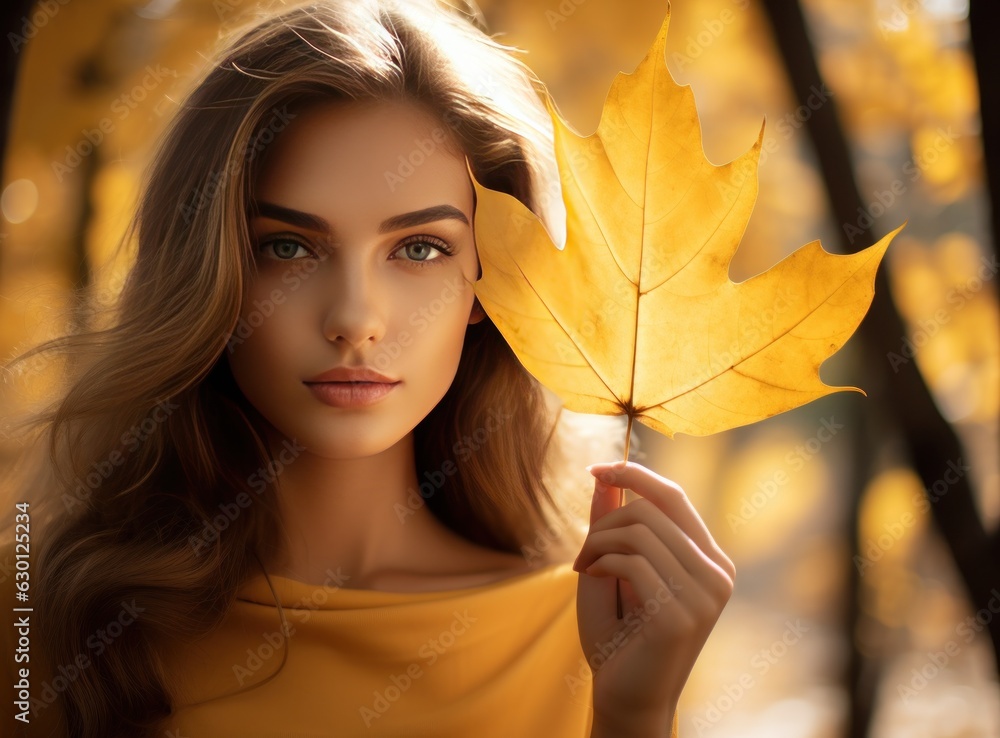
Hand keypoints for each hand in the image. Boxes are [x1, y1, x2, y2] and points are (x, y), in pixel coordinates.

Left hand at [573, 460, 734, 734]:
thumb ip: (611, 524)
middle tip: (582, 553)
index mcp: (709, 560)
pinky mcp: (681, 616)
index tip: (596, 469)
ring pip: (639, 531)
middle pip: (651, 509)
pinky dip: (601, 562)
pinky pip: (632, 561)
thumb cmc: (618, 636)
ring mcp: (704, 596)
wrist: (624, 697)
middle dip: (604, 521)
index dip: (634, 475)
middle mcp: (716, 574)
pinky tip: (590, 577)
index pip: (675, 496)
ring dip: (597, 543)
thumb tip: (604, 477)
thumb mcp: (611, 568)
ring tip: (584, 567)